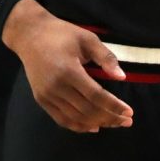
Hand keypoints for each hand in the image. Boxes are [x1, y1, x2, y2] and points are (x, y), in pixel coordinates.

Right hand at [2, 0, 134, 132]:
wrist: (30, 34)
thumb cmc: (61, 33)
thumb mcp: (87, 39)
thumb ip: (105, 57)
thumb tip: (122, 77)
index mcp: (69, 70)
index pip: (96, 95)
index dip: (114, 106)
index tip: (129, 112)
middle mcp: (56, 87)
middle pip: (87, 110)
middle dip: (110, 118)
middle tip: (127, 121)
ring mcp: (46, 95)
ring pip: (75, 118)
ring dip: (97, 123)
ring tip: (115, 124)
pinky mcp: (41, 99)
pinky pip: (61, 119)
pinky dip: (78, 126)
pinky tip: (93, 127)